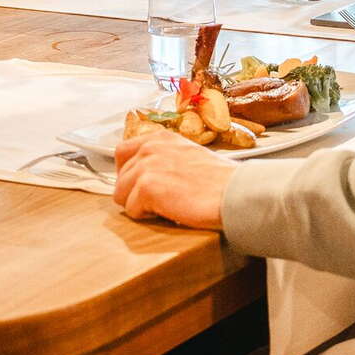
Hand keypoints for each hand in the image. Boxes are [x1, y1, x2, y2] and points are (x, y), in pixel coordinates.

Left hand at [113, 123, 233, 228]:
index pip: (123, 152)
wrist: (235, 192)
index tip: (141, 186)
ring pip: (121, 194)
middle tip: (158, 201)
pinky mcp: (147, 187)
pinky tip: (169, 211)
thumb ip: (164, 158)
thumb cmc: (220, 181)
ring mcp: (146, 166)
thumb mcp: (188, 156)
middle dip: (133, 193)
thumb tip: (147, 175)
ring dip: (140, 205)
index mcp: (160, 138)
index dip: (128, 173)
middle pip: (119, 177)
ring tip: (166, 206)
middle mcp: (150, 147)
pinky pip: (131, 210)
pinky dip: (147, 216)